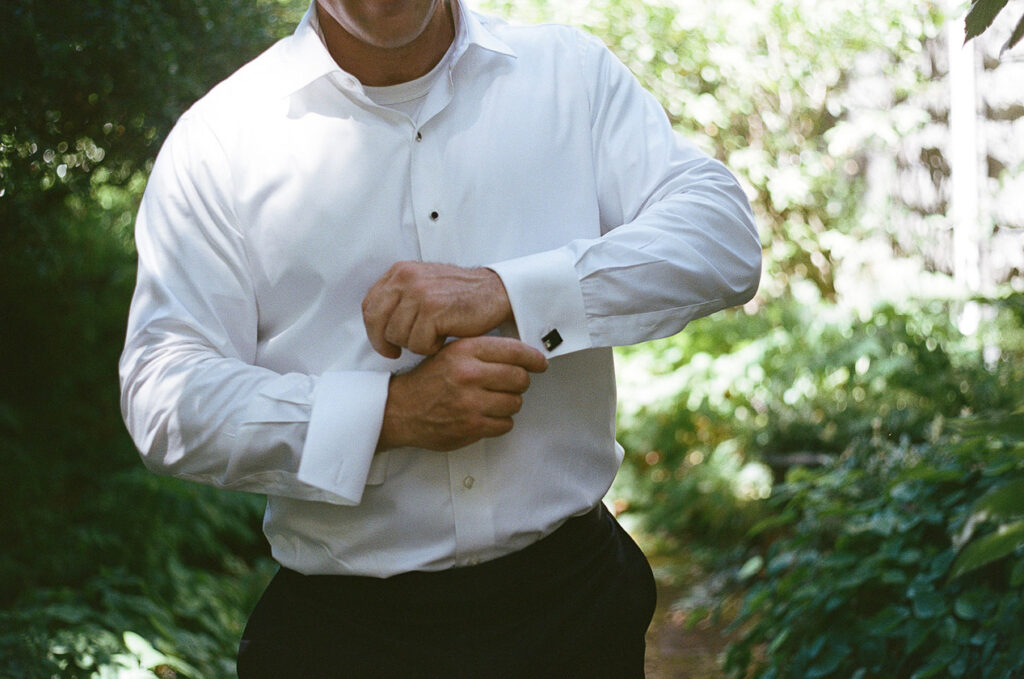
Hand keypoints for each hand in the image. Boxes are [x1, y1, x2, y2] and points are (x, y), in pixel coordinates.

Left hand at [362, 261, 512, 357]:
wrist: (495, 292)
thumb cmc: (460, 295)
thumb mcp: (423, 285)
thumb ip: (399, 297)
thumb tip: (375, 323)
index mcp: (400, 271)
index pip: (369, 305)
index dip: (373, 330)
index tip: (385, 344)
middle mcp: (406, 278)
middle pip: (376, 322)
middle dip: (386, 343)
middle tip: (397, 352)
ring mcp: (419, 293)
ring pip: (397, 335)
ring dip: (414, 344)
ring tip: (433, 336)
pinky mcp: (433, 310)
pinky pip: (417, 343)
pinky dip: (430, 348)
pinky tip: (443, 338)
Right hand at [377, 336, 547, 451]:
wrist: (400, 410)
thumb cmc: (428, 381)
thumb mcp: (451, 352)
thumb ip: (482, 350)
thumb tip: (522, 353)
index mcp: (465, 350)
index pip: (514, 351)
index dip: (533, 358)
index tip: (540, 363)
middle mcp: (468, 374)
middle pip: (520, 378)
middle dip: (519, 382)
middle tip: (509, 384)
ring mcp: (471, 402)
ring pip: (515, 402)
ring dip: (509, 403)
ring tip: (492, 401)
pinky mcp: (472, 426)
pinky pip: (505, 424)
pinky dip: (500, 422)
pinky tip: (485, 416)